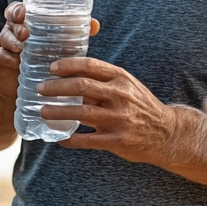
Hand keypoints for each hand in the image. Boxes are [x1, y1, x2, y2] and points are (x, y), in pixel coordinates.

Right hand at [0, 2, 100, 107]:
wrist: (27, 95)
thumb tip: (94, 24)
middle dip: (16, 20)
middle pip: (10, 18)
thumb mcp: (60, 50)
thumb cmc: (44, 66)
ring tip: (21, 46)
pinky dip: (6, 57)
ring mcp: (4, 47)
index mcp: (27, 25)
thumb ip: (76, 36)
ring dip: (12, 39)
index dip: (20, 7)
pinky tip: (15, 61)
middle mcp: (14, 33)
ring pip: (4, 35)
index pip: (20, 9)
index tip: (26, 10)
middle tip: (26, 30)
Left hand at [38, 57, 178, 163]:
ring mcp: (118, 118)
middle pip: (81, 87)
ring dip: (58, 112)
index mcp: (121, 78)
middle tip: (40, 89)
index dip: (68, 65)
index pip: (89, 65)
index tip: (51, 68)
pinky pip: (87, 140)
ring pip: (81, 112)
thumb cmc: (140, 105)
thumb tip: (71, 75)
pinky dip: (71, 139)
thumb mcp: (127, 86)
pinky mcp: (117, 140)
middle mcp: (119, 95)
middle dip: (56, 87)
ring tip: (43, 111)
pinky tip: (60, 139)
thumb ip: (103, 81)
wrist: (166, 132)